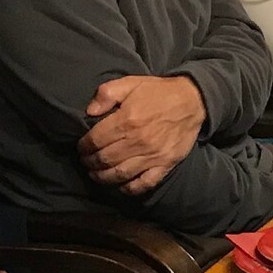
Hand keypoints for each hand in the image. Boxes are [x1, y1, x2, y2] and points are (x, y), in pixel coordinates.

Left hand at [78, 74, 206, 194]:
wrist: (192, 101)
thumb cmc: (158, 92)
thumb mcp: (130, 83)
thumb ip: (107, 94)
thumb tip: (89, 111)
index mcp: (126, 120)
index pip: (95, 140)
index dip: (83, 146)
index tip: (81, 148)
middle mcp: (137, 141)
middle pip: (104, 159)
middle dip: (89, 162)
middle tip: (85, 161)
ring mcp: (152, 156)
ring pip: (119, 174)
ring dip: (102, 177)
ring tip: (96, 174)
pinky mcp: (165, 165)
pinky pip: (144, 183)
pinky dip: (129, 189)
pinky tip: (121, 186)